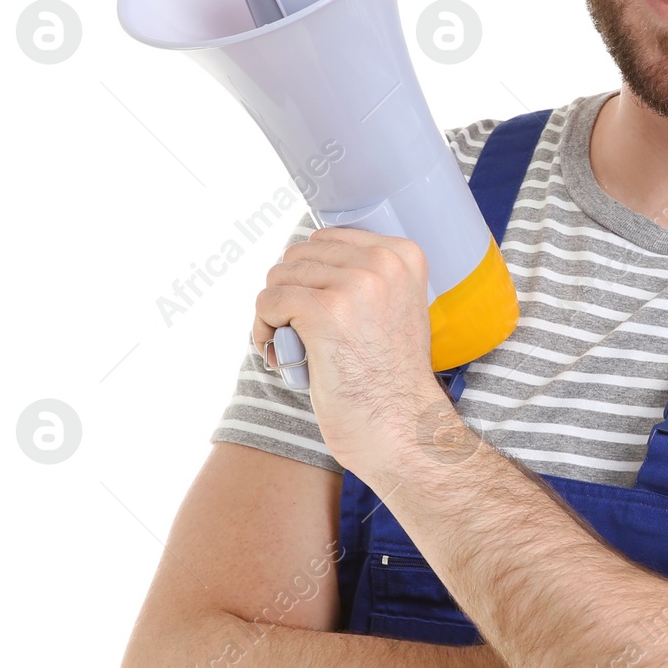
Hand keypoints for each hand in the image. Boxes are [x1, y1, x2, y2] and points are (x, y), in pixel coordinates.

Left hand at [251, 226, 445, 474]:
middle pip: (298, 255)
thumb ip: (365, 277)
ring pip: (278, 277)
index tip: (321, 312)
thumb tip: (305, 260)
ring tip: (294, 347)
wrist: (400, 428)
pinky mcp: (324, 312)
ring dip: (275, 313)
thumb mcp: (395, 307)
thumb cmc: (390, 379)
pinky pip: (267, 302)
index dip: (311, 276)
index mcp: (403, 256)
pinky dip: (263, 330)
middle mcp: (383, 263)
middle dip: (290, 292)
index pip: (327, 239)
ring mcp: (355, 286)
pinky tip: (284, 355)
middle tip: (302, 333)